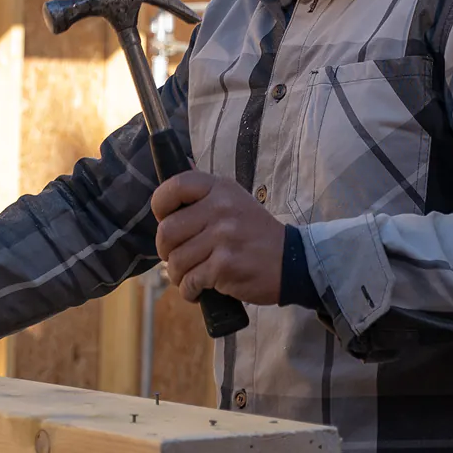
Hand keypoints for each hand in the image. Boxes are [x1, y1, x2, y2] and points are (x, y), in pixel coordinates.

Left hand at [152, 172, 284, 306]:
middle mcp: (220, 209)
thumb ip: (206, 191)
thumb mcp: (235, 200)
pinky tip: (200, 289)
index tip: (165, 220)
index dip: (160, 207)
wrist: (292, 262)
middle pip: (166, 231)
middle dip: (165, 250)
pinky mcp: (224, 266)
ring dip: (178, 274)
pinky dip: (190, 290)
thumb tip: (182, 162)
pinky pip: (189, 282)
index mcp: (220, 189)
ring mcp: (223, 238)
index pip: (174, 187)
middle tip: (178, 257)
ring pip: (176, 261)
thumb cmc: (256, 234)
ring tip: (192, 276)